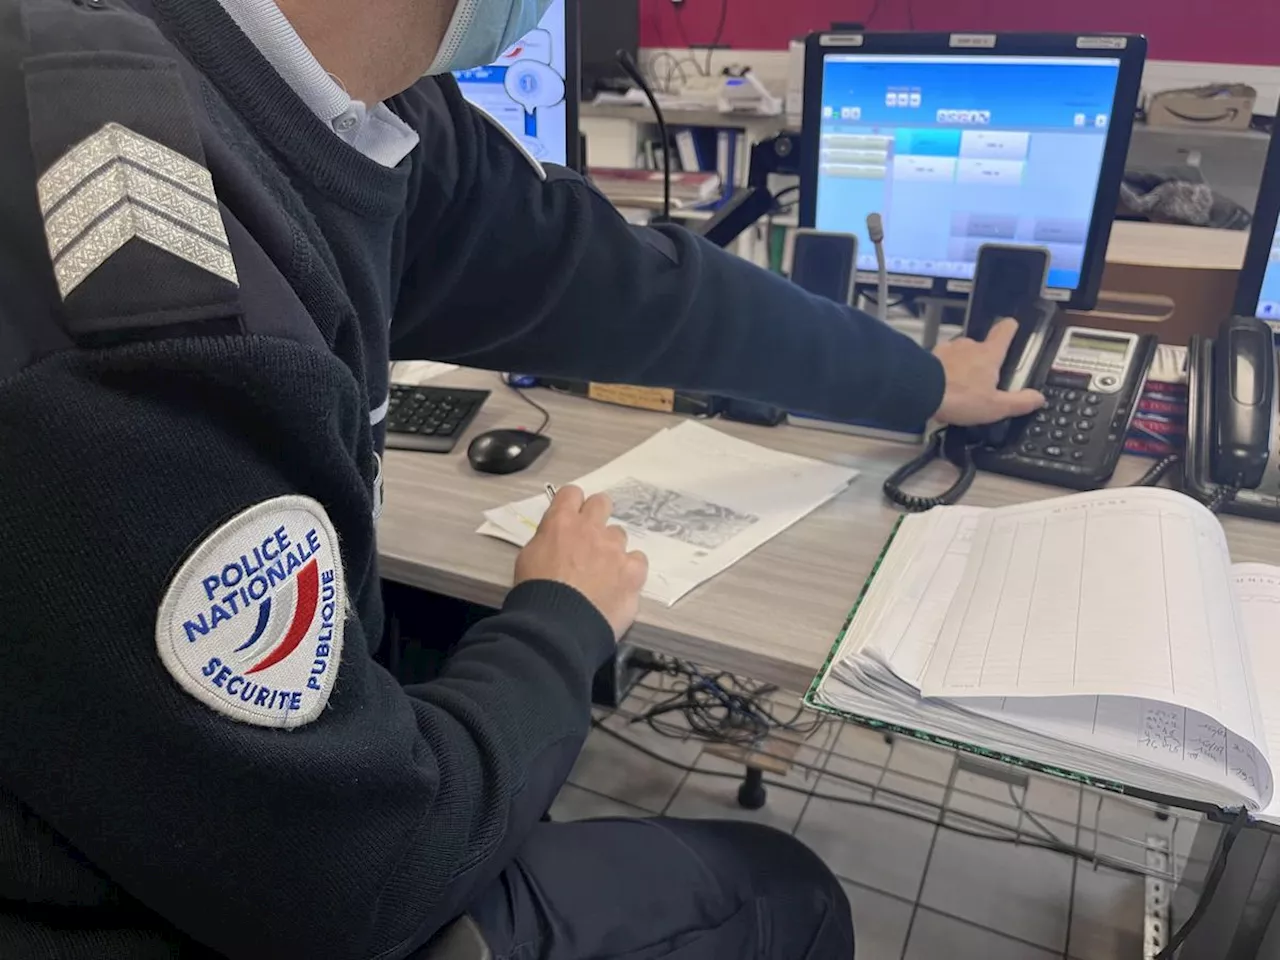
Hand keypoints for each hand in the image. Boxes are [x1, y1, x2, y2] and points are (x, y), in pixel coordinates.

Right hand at [515, 486, 648, 638]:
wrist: (556, 624)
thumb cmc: (535, 592)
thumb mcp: (528, 557)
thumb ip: (547, 540)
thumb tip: (557, 539)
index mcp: (561, 522)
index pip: (571, 493)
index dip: (572, 505)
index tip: (571, 518)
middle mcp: (591, 528)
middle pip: (602, 503)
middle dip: (597, 516)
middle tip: (590, 539)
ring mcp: (614, 549)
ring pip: (619, 535)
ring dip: (612, 549)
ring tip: (603, 573)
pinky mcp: (632, 571)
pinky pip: (638, 560)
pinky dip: (630, 570)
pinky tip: (620, 584)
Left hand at [932, 318, 1046, 425]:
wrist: (921, 392)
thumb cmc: (959, 397)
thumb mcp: (995, 406)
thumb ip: (1019, 402)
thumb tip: (1038, 398)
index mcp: (989, 354)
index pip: (1005, 330)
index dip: (1010, 328)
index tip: (1013, 327)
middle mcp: (969, 345)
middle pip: (982, 347)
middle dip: (983, 361)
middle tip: (983, 382)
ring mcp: (948, 349)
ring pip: (961, 354)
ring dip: (962, 366)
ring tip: (961, 388)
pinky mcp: (930, 356)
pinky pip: (942, 361)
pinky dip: (944, 371)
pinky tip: (943, 388)